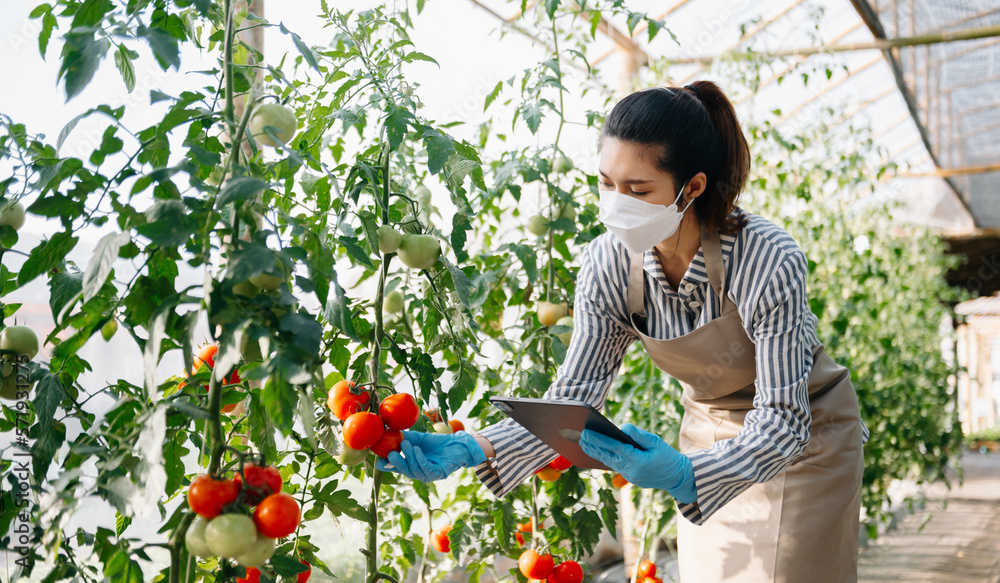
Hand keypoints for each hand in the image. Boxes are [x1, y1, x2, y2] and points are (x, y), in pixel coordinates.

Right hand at [375, 430, 486, 481]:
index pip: (396, 468)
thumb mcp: (418, 439)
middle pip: (404, 471)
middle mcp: (418, 472)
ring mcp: (428, 475)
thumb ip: (405, 439)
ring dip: (409, 457)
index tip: (379, 460)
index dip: (386, 466)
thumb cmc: (437, 443)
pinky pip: (426, 469)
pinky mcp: (438, 474)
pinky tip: (417, 449)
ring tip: (406, 444)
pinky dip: (420, 459)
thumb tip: (388, 435)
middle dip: (396, 463)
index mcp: (411, 465)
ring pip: (414, 470)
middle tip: (391, 453)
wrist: (456, 444)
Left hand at [579, 424, 696, 502]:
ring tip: (583, 442)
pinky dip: (604, 458)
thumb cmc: (668, 457)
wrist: (678, 477)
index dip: (599, 440)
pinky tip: (597, 451)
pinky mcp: (630, 478)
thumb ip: (638, 435)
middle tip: (579, 436)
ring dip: (595, 452)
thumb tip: (622, 427)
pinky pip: (614, 466)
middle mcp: (631, 470)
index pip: (614, 448)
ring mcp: (629, 476)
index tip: (586, 432)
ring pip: (608, 462)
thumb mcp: (656, 442)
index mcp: (638, 461)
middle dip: (592, 446)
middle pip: (606, 456)